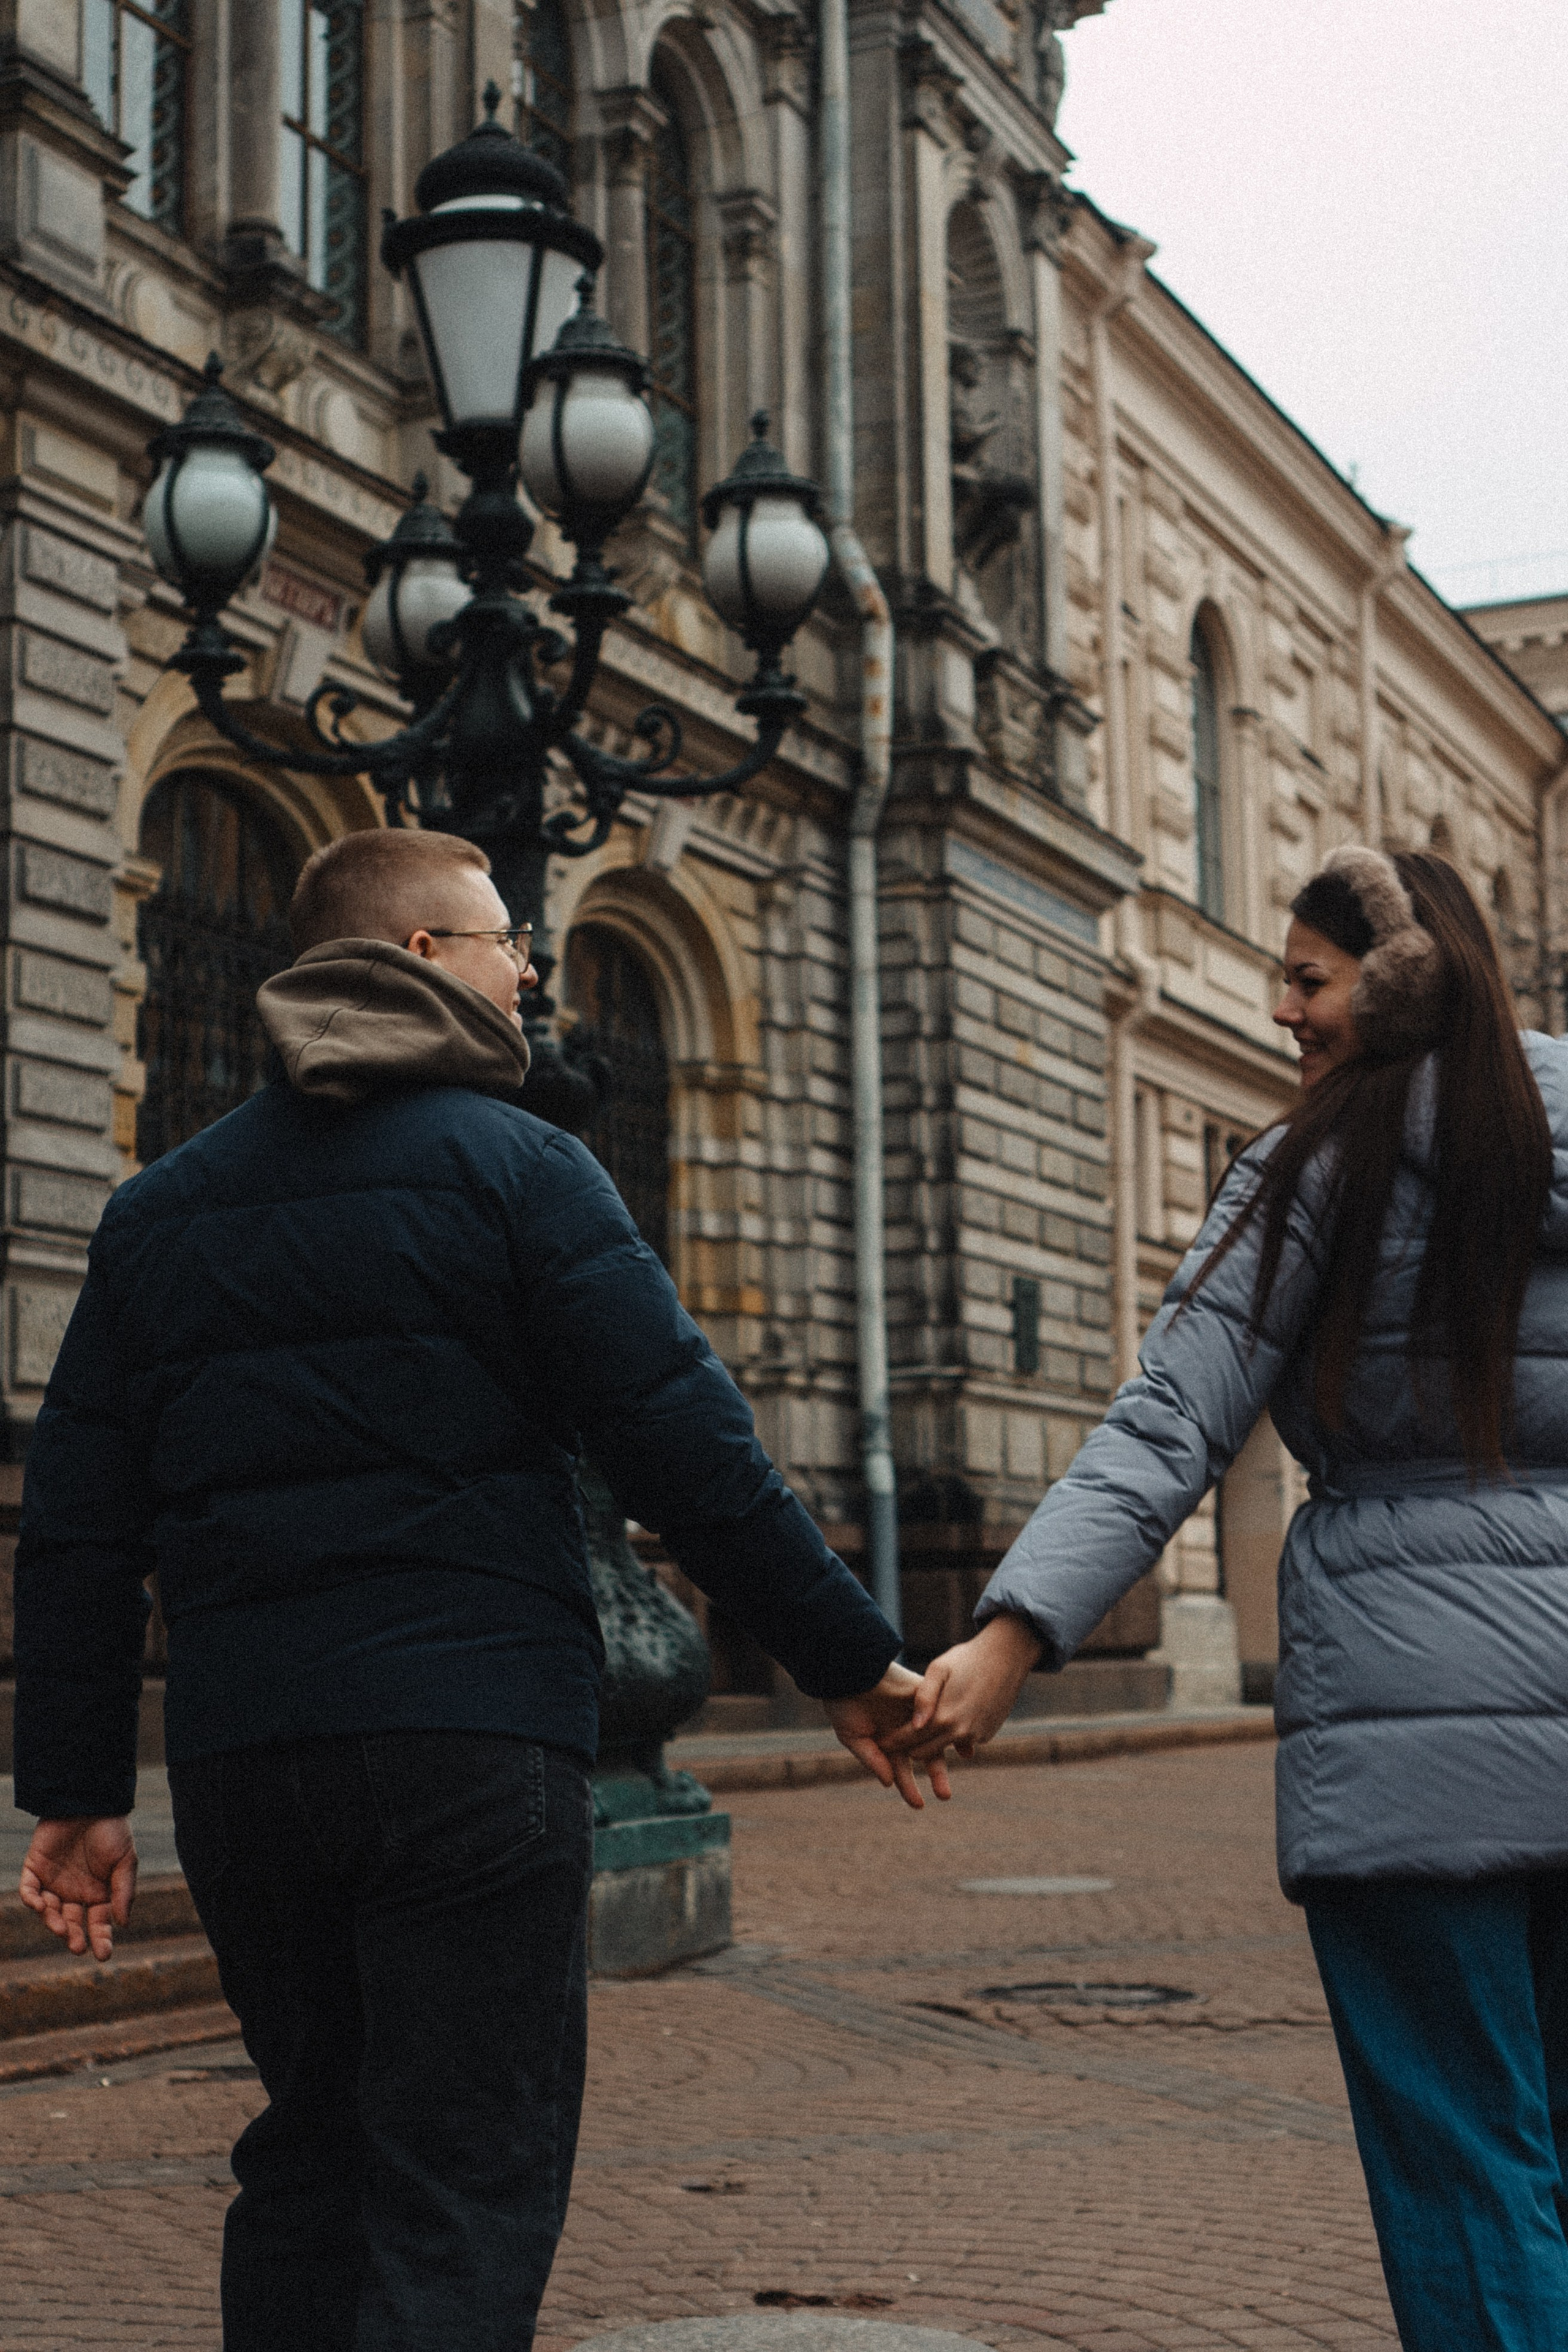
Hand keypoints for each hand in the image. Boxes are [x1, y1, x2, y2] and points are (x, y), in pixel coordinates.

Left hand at [19, 1818, 137, 1960]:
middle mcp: (74, 1892)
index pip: (98, 1923)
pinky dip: (32, 1900)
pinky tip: (41, 1905)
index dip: (100, 1939)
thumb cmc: (112, 1830)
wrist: (89, 1800)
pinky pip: (29, 1890)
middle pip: (71, 1923)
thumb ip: (123, 1891)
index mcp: (98, 1893)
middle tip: (77, 1947)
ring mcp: (53, 1882)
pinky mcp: (34, 1868)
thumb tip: (123, 1923)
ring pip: (49, 1912)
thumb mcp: (125, 1861)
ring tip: (61, 1929)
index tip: (103, 1955)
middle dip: (73, 1937)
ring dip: (53, 1923)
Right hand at [828, 1663, 952, 1807]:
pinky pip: (939, 1712)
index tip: (919, 1805)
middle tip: (945, 1796)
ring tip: (957, 1765)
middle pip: (924, 1755)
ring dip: (945, 1755)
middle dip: (935, 1776)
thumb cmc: (843, 1703)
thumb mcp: (853, 1737)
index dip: (909, 1787)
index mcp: (886, 1740)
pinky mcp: (922, 1695)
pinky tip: (960, 1742)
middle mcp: (903, 1729)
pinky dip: (949, 1727)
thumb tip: (889, 1783)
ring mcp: (914, 1712)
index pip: (901, 1768)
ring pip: (934, 1737)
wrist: (846, 1669)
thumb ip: (872, 1759)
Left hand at [886, 1615, 1044, 1764]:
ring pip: (944, 1749)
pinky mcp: (988, 1735)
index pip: (909, 1740)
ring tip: (916, 1732)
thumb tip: (915, 1725)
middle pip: (923, 1752)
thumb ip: (923, 1697)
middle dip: (906, 1749)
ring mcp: (976, 1735)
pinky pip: (962, 1742)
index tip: (877, 1743)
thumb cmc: (967, 1658)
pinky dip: (952, 1736)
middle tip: (891, 1741)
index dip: (891, 1743)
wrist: (1007, 1656)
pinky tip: (946, 1720)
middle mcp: (961, 1732)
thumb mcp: (939, 1669)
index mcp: (944, 1717)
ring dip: (930, 1744)